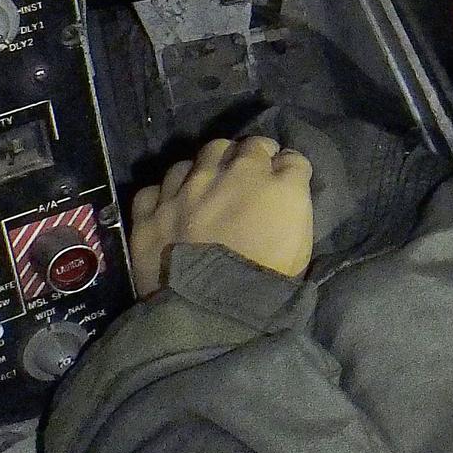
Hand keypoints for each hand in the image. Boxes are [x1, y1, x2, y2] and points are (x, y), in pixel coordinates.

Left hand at [128, 135, 313, 297]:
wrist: (214, 306)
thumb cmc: (268, 275)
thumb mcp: (301, 234)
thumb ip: (293, 196)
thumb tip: (284, 179)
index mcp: (270, 179)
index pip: (282, 154)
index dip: (282, 164)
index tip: (282, 176)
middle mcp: (225, 173)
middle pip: (234, 146)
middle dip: (240, 157)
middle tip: (243, 178)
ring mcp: (183, 190)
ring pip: (189, 162)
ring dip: (199, 172)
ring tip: (201, 191)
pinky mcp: (151, 213)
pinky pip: (152, 191)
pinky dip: (161, 198)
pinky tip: (168, 210)